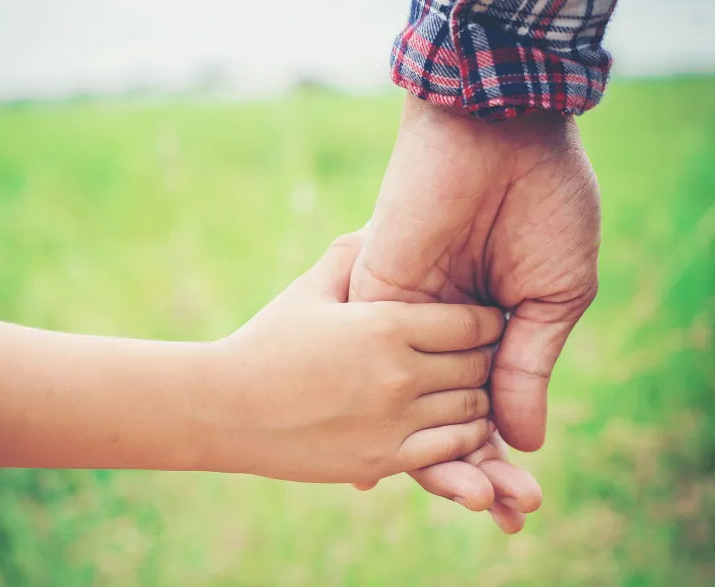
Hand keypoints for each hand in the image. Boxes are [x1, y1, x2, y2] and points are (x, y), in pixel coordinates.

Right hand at [213, 233, 504, 483]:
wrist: (225, 410)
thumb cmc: (266, 343)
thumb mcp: (309, 290)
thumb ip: (349, 256)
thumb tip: (376, 225)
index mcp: (385, 324)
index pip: (473, 322)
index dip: (489, 322)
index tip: (489, 322)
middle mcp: (398, 373)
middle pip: (479, 365)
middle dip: (486, 360)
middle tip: (485, 358)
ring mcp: (393, 420)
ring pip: (472, 410)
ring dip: (480, 400)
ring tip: (473, 391)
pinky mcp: (383, 460)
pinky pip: (450, 448)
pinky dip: (465, 438)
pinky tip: (457, 426)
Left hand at [349, 96, 599, 528]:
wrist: (501, 133)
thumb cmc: (543, 203)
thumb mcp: (554, 297)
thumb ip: (527, 367)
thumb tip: (523, 442)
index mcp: (493, 327)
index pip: (492, 407)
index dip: (506, 456)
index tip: (522, 505)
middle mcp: (446, 330)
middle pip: (451, 417)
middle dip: (479, 470)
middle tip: (508, 519)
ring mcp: (409, 319)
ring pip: (414, 406)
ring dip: (439, 459)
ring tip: (473, 507)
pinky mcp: (377, 298)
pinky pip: (375, 368)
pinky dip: (381, 416)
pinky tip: (383, 472)